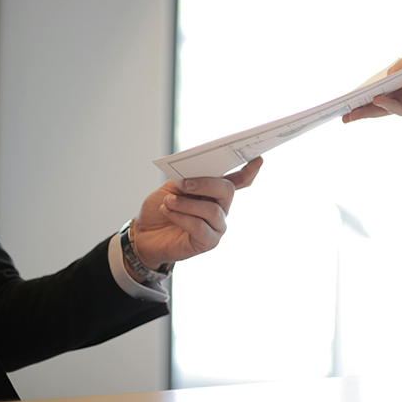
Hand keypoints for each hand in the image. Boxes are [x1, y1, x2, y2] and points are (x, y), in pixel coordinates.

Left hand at [127, 157, 263, 278]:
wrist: (143, 234)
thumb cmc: (160, 208)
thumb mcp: (172, 187)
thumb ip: (187, 178)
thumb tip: (196, 169)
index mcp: (215, 192)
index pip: (238, 181)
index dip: (249, 171)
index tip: (258, 159)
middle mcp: (221, 208)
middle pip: (227, 191)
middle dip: (207, 184)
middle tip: (185, 184)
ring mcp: (217, 226)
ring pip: (212, 210)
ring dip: (186, 204)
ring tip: (168, 202)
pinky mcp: (208, 242)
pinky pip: (199, 226)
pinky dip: (181, 217)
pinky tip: (167, 212)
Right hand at [342, 48, 401, 122]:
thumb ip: (397, 69)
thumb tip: (383, 80)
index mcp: (398, 90)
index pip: (377, 98)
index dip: (362, 103)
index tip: (345, 107)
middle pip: (382, 109)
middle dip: (365, 112)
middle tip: (348, 117)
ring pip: (398, 110)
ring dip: (386, 104)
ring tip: (374, 98)